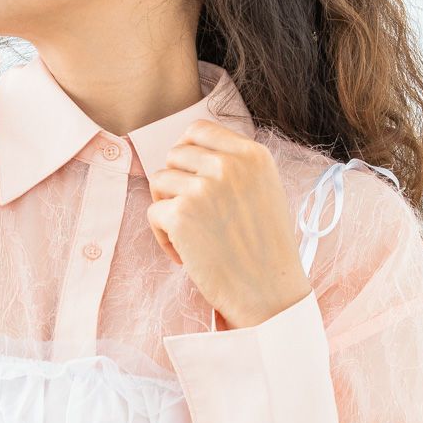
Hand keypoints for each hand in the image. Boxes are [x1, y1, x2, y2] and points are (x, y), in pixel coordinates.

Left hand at [145, 119, 311, 328]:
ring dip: (167, 208)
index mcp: (252, 155)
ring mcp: (203, 188)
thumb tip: (190, 153)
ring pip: (159, 181)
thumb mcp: (264, 191)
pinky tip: (186, 255)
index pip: (199, 129)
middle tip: (189, 215)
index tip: (189, 178)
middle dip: (175, 183)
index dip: (186, 152)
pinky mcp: (180, 215)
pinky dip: (163, 237)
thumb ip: (234, 167)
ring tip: (189, 237)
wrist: (269, 293)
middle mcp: (228, 164)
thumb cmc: (266, 251)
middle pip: (175, 154)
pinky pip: (153, 212)